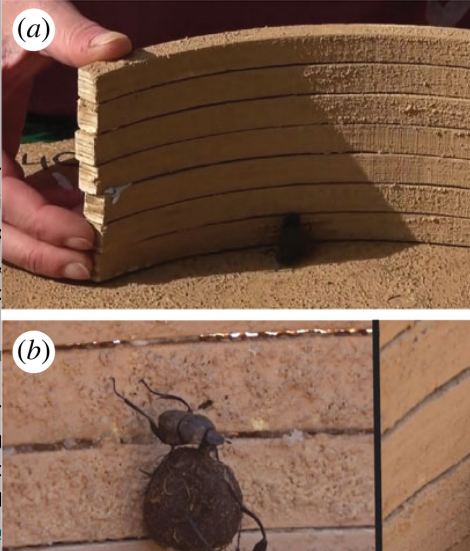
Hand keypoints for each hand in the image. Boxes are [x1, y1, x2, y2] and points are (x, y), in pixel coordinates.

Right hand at [2, 0, 130, 278]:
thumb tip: (119, 48)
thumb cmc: (3, 10)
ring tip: (91, 251)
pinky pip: (10, 204)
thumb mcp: (31, 14)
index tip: (88, 237)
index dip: (40, 224)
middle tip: (91, 268)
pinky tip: (78, 211)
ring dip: (43, 243)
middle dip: (39, 254)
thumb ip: (67, 33)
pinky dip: (43, 217)